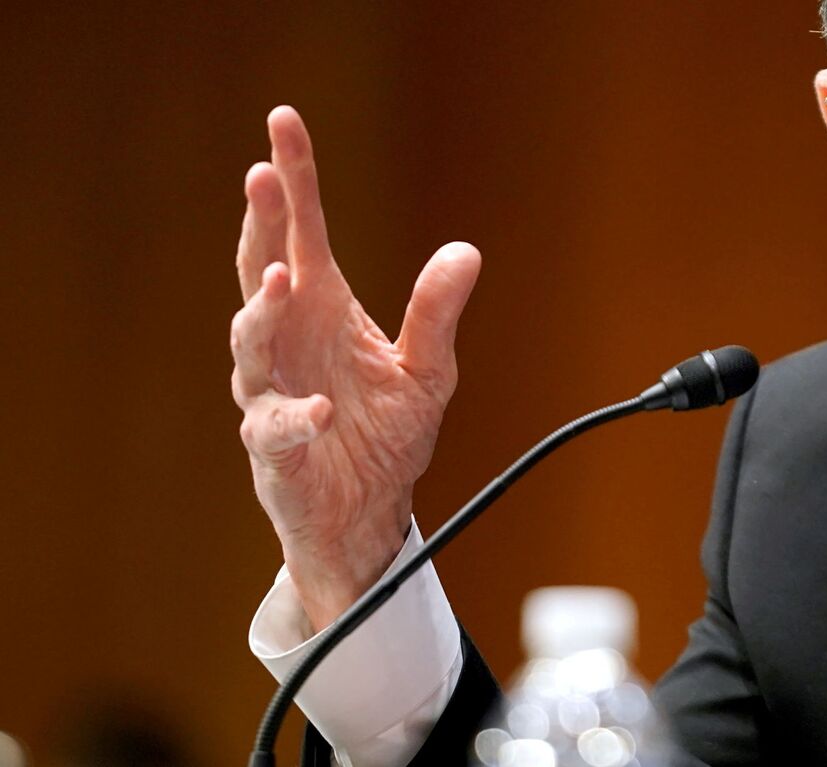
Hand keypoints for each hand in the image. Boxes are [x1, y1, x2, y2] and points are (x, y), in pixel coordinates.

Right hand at [230, 106, 481, 630]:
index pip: (302, 233)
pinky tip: (318, 411)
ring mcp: (271, 392)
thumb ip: (437, 313)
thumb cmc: (385, 438)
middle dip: (261, 224)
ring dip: (264, 309)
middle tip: (262, 176)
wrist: (367, 516)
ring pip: (250, 344)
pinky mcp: (274, 450)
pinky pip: (274, 429)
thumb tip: (465, 251)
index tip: (283, 123)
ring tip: (285, 276)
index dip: (293, 180)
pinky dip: (294, 418)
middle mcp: (289, 343)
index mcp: (323, 312)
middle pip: (262, 270)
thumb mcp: (427, 372)